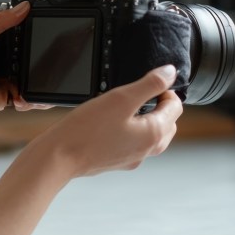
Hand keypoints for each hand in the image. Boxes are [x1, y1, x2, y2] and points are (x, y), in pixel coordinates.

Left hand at [0, 2, 50, 118]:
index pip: (14, 37)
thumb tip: (22, 8)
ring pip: (27, 81)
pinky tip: (28, 97)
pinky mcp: (1, 98)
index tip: (42, 34)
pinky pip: (22, 99)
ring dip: (36, 83)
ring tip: (42, 82)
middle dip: (37, 62)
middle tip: (46, 60)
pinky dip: (30, 100)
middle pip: (24, 60)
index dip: (29, 36)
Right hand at [33, 65, 182, 177]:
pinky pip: (135, 143)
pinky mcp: (119, 162)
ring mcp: (134, 158)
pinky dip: (133, 131)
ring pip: (153, 135)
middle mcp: (149, 149)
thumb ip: (149, 84)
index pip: (176, 107)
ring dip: (148, 119)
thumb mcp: (121, 98)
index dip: (165, 90)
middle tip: (141, 94)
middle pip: (169, 123)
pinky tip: (113, 123)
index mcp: (155, 134)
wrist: (59, 157)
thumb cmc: (87, 129)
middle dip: (160, 106)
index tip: (150, 84)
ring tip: (127, 107)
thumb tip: (170, 72)